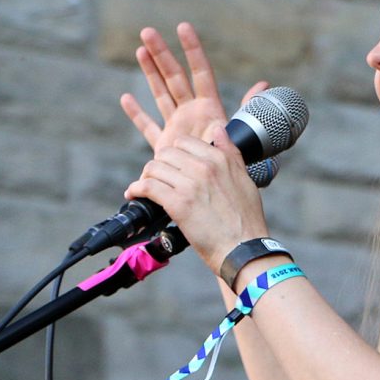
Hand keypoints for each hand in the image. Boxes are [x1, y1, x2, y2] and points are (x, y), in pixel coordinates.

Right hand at [120, 23, 268, 154]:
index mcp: (210, 108)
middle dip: (161, 53)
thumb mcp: (240, 131)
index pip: (200, 72)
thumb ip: (248, 108)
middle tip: (147, 31)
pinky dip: (137, 114)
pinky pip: (148, 126)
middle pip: (174, 77)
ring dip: (150, 72)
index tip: (183, 27)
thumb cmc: (232, 164)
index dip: (192, 50)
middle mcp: (192, 112)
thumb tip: (264, 84)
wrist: (218, 193)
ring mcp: (177, 127)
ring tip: (140, 49)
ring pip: (160, 93)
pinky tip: (126, 99)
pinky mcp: (165, 145)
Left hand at [124, 123, 268, 274]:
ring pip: (154, 168)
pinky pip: (148, 186)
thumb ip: (230, 152)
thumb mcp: (244, 178)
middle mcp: (204, 167)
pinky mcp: (178, 204)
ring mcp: (190, 184)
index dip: (173, 155)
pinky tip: (134, 194)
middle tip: (157, 180)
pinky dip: (136, 189)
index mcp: (220, 159)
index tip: (172, 168)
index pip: (183, 142)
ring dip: (146, 178)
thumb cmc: (245, 219)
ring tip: (145, 189)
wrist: (243, 249)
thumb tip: (219, 130)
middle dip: (159, 166)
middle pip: (165, 153)